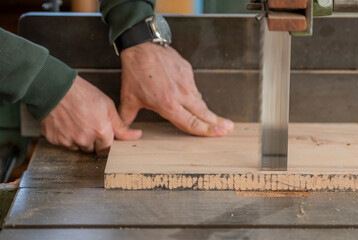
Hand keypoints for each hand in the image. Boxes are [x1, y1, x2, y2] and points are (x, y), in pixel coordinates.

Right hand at [41, 76, 141, 154]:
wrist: (56, 88)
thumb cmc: (83, 94)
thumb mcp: (108, 107)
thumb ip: (121, 126)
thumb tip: (136, 135)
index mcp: (101, 132)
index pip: (107, 148)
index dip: (104, 139)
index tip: (101, 131)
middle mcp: (85, 140)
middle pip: (92, 149)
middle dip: (92, 140)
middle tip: (88, 123)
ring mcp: (69, 141)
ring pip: (78, 147)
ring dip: (78, 139)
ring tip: (76, 121)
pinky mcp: (55, 140)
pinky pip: (64, 143)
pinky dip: (65, 136)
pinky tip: (65, 122)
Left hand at [119, 42, 233, 136]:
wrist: (141, 47)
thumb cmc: (135, 73)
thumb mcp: (129, 98)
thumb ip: (127, 117)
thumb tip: (123, 130)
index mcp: (168, 104)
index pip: (191, 122)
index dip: (206, 130)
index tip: (219, 133)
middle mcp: (181, 94)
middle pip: (203, 112)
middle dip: (217, 122)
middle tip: (228, 128)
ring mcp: (186, 81)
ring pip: (199, 100)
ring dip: (206, 110)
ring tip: (215, 118)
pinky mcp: (187, 71)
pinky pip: (194, 88)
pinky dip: (194, 95)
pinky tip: (193, 99)